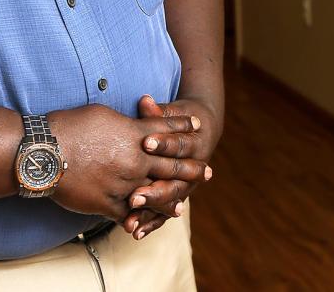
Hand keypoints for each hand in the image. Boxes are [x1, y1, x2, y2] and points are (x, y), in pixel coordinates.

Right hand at [46, 104, 207, 220]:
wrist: (46, 151)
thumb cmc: (70, 126)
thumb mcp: (102, 113)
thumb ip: (124, 122)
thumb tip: (133, 121)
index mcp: (134, 133)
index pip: (165, 129)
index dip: (182, 128)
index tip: (197, 126)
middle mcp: (135, 158)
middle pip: (170, 164)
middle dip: (191, 168)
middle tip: (208, 172)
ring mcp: (124, 182)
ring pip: (155, 193)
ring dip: (170, 199)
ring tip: (182, 204)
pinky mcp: (108, 202)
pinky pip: (128, 214)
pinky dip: (137, 219)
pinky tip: (144, 223)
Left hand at [122, 95, 220, 239]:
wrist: (202, 131)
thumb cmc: (179, 119)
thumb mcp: (171, 113)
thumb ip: (157, 114)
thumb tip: (145, 101)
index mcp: (195, 144)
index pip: (180, 146)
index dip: (165, 144)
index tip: (147, 143)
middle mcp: (193, 170)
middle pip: (175, 182)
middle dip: (155, 190)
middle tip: (134, 196)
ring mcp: (185, 186)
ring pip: (169, 202)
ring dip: (151, 212)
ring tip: (131, 221)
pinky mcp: (175, 198)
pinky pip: (163, 214)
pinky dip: (150, 223)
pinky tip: (134, 232)